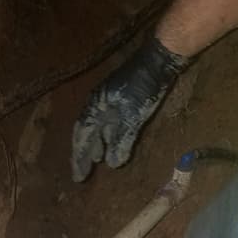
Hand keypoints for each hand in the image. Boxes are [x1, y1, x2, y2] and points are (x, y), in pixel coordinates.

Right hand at [71, 36, 187, 182]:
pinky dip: (108, 136)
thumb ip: (121, 140)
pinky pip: (108, 123)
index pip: (82, 137)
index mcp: (95, 107)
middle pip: (86, 133)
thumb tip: (112, 163)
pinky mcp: (121, 100)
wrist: (158, 60)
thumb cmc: (143, 88)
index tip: (78, 177)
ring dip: (97, 145)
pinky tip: (112, 144)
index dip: (79, 158)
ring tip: (98, 160)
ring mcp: (108, 101)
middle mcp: (97, 104)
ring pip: (97, 128)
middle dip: (84, 154)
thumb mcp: (132, 117)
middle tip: (83, 173)